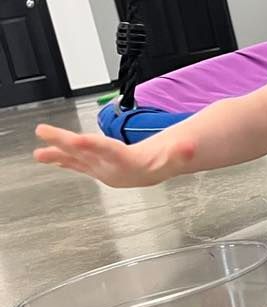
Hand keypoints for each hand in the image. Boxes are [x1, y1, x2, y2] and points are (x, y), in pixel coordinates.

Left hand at [34, 123, 193, 188]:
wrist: (150, 174)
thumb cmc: (163, 162)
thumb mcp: (176, 156)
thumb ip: (182, 152)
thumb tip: (190, 146)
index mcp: (127, 162)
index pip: (110, 151)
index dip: (94, 146)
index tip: (78, 140)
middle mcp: (109, 167)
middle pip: (85, 153)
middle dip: (64, 143)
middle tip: (44, 133)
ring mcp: (99, 169)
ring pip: (75, 159)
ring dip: (55, 154)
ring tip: (37, 153)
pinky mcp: (92, 167)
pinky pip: (74, 163)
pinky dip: (59, 158)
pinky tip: (45, 155)